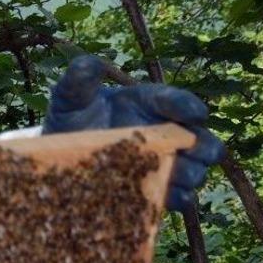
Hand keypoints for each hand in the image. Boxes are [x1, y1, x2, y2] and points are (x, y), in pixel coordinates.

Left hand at [44, 55, 224, 211]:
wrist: (61, 156)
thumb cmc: (73, 118)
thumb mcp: (71, 98)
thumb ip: (79, 80)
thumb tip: (87, 63)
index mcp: (151, 103)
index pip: (176, 101)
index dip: (186, 106)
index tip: (193, 113)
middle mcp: (165, 132)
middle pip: (199, 138)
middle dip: (201, 143)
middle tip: (193, 147)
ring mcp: (164, 162)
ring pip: (194, 169)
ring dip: (191, 172)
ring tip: (181, 174)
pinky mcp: (157, 188)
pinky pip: (180, 197)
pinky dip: (182, 198)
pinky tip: (178, 198)